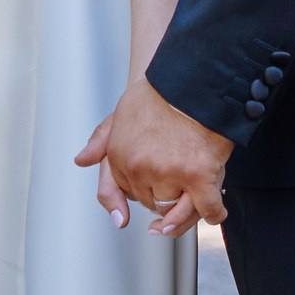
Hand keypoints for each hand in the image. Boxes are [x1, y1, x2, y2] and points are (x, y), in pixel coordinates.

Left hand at [77, 75, 230, 237]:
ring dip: (188, 206)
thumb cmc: (158, 95)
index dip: (143, 190)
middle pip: (152, 204)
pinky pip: (207, 210)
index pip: (126, 193)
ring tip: (196, 191)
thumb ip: (100, 141)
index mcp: (120, 157)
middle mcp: (140, 169)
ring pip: (176, 210)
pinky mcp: (198, 176)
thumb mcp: (119, 114)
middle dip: (164, 196)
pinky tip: (214, 212)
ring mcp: (169, 174)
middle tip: (179, 179)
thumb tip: (81, 161)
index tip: (153, 191)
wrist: (190, 80)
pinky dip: (213, 214)